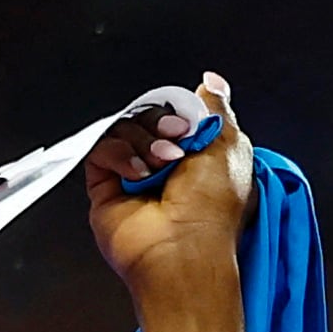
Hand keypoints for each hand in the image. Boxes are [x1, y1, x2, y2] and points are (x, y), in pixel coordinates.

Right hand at [84, 72, 254, 303]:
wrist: (184, 250)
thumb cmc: (213, 212)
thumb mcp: (231, 147)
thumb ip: (218, 109)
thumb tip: (211, 81)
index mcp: (195, 156)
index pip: (176, 113)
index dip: (179, 112)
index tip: (189, 125)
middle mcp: (164, 165)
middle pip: (148, 117)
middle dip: (162, 125)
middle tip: (178, 145)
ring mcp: (133, 174)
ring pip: (124, 128)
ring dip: (144, 142)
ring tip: (162, 166)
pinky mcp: (105, 184)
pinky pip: (102, 147)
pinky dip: (121, 155)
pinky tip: (138, 175)